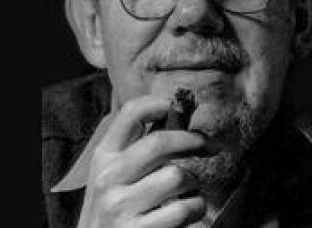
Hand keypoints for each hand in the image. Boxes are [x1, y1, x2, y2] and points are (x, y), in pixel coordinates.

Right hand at [77, 95, 207, 227]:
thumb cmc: (114, 208)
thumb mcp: (115, 174)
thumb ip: (138, 148)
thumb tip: (175, 115)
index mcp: (103, 156)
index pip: (131, 113)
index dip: (159, 103)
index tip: (177, 108)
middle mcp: (108, 178)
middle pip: (159, 142)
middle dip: (192, 140)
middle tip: (208, 144)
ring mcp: (119, 206)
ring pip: (176, 176)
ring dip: (193, 182)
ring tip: (190, 189)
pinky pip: (183, 209)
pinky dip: (196, 207)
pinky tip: (191, 209)